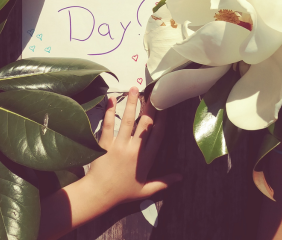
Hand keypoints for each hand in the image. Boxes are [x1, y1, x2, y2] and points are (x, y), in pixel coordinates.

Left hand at [85, 86, 181, 207]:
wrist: (100, 194)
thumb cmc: (122, 192)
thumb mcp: (146, 190)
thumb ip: (164, 182)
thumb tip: (181, 177)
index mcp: (145, 159)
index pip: (158, 135)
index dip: (163, 120)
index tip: (166, 107)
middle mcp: (134, 149)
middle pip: (145, 124)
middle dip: (150, 107)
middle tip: (153, 92)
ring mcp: (119, 145)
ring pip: (128, 120)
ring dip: (132, 103)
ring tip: (135, 88)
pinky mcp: (105, 143)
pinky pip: (108, 125)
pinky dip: (110, 111)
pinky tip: (112, 98)